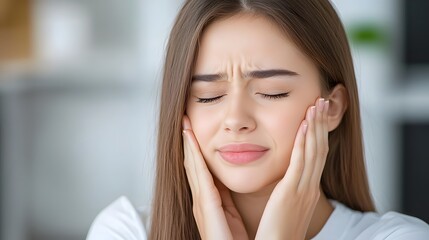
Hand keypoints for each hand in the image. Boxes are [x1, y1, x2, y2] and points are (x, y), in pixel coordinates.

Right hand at [182, 116, 248, 239]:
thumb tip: (225, 178)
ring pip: (192, 167)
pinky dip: (194, 158)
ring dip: (188, 145)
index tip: (193, 129)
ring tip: (185, 125)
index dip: (195, 149)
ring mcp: (200, 204)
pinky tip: (192, 143)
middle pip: (191, 165)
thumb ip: (226, 196)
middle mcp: (200, 201)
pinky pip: (200, 177)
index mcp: (207, 201)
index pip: (199, 169)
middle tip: (184, 120)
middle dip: (187, 142)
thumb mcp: (230, 213)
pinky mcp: (206, 207)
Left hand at [255, 98, 329, 239]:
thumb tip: (285, 180)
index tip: (315, 116)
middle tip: (321, 102)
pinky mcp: (292, 192)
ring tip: (315, 105)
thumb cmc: (278, 231)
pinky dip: (304, 141)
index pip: (316, 156)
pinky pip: (301, 162)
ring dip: (315, 126)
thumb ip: (288, 191)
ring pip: (313, 151)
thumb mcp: (287, 206)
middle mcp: (309, 187)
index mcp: (307, 190)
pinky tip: (304, 125)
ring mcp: (303, 189)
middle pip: (319, 149)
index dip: (317, 134)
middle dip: (320, 124)